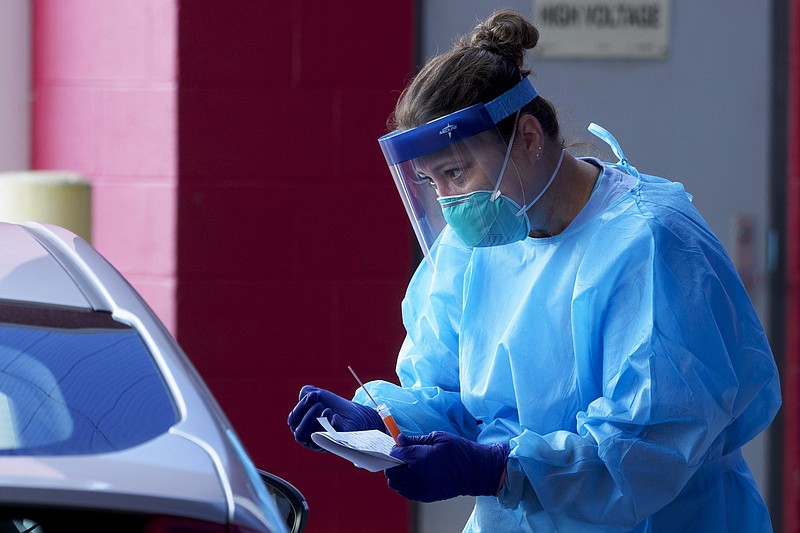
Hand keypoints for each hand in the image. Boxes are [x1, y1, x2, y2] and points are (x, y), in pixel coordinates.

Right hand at [287, 385, 384, 450]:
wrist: (353, 413)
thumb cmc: (332, 405)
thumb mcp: (318, 395)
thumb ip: (307, 392)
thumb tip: (304, 394)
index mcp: (301, 426)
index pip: (293, 420)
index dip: (301, 407)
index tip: (313, 395)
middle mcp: (309, 438)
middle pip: (300, 434)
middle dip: (308, 418)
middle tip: (319, 404)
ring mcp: (323, 443)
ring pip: (315, 439)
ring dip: (320, 423)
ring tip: (328, 409)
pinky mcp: (338, 444)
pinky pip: (333, 441)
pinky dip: (333, 428)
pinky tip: (336, 416)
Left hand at [385, 432, 509, 501]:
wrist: (475, 471)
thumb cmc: (459, 451)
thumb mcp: (439, 437)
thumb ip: (417, 439)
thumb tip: (400, 439)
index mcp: (421, 457)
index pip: (395, 454)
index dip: (395, 449)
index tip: (400, 446)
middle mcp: (418, 475)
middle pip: (392, 472)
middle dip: (393, 463)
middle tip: (402, 457)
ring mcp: (422, 488)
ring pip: (397, 485)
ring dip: (398, 476)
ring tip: (408, 468)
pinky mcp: (426, 496)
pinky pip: (406, 493)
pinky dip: (405, 485)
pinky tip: (413, 477)